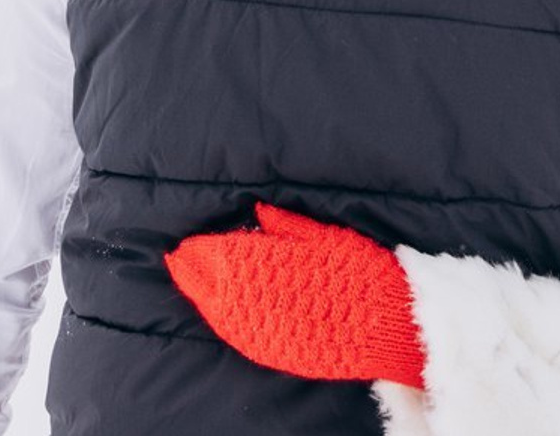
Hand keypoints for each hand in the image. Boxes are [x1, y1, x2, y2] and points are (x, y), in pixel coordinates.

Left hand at [165, 203, 425, 388]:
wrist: (385, 324)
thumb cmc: (360, 272)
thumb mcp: (325, 236)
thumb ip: (286, 224)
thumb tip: (257, 209)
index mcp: (268, 265)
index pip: (221, 255)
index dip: (201, 248)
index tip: (185, 241)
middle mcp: (258, 299)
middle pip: (212, 283)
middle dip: (191, 270)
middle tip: (175, 258)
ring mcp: (263, 329)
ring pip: (219, 312)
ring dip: (200, 295)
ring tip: (186, 281)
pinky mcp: (274, 351)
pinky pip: (236, 334)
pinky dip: (220, 320)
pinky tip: (215, 313)